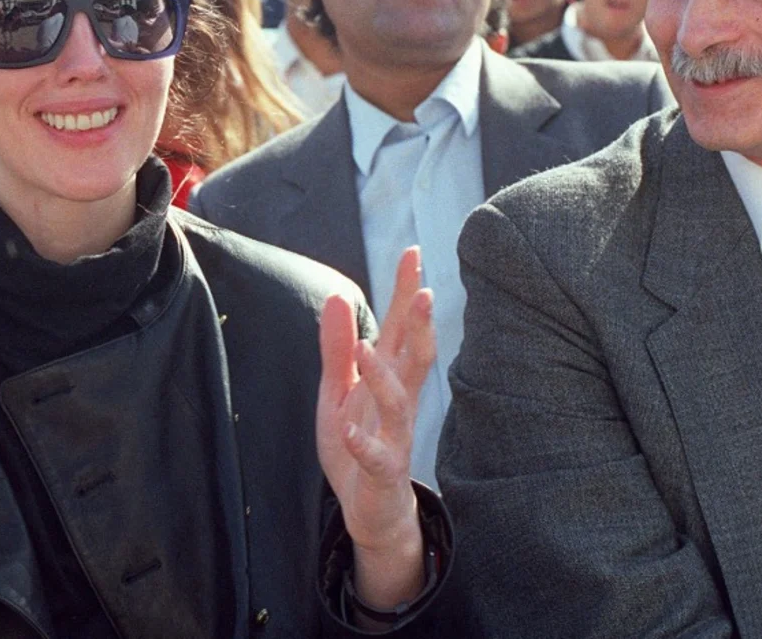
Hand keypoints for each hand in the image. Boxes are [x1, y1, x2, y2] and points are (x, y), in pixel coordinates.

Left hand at [316, 247, 435, 608]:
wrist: (371, 509)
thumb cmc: (359, 441)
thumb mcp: (339, 390)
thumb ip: (338, 347)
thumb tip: (340, 295)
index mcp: (387, 377)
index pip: (398, 328)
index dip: (405, 292)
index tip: (412, 253)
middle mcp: (398, 401)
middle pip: (413, 357)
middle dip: (418, 326)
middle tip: (423, 292)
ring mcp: (394, 436)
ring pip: (400, 403)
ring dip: (384, 376)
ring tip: (367, 348)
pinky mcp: (384, 472)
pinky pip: (379, 457)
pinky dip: (364, 443)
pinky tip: (349, 430)